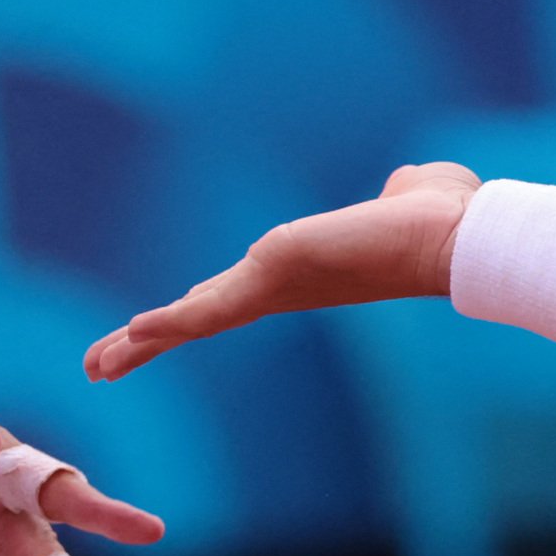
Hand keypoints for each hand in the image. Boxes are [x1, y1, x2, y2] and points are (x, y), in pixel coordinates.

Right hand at [82, 162, 479, 381]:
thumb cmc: (441, 216)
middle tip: (99, 367)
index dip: (185, 314)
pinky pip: (210, 310)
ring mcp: (274, 286)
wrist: (456, 236)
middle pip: (199, 317)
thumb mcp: (401, 199)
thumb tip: (407, 188)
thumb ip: (393, 196)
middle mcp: (281, 286)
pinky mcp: (273, 277)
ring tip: (98, 364)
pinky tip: (130, 337)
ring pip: (194, 321)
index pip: (227, 298)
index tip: (147, 331)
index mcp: (297, 273)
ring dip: (142, 343)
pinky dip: (168, 326)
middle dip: (145, 343)